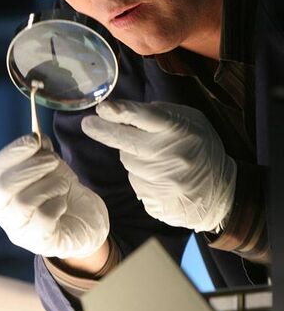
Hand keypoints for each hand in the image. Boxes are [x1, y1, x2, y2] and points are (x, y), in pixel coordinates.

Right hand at [0, 134, 108, 258]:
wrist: (85, 222)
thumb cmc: (60, 192)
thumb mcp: (51, 167)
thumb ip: (41, 153)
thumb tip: (37, 138)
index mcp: (1, 188)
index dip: (13, 152)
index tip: (34, 139)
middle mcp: (3, 211)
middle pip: (2, 187)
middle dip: (31, 167)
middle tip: (54, 160)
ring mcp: (18, 230)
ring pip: (22, 203)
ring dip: (49, 185)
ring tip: (63, 184)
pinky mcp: (39, 242)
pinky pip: (43, 219)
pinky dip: (56, 205)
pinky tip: (62, 204)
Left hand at [82, 100, 235, 232]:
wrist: (221, 194)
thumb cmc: (201, 149)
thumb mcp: (191, 121)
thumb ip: (161, 113)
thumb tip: (124, 112)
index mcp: (179, 131)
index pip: (145, 117)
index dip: (121, 112)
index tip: (102, 108)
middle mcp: (169, 157)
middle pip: (125, 142)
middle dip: (103, 131)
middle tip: (88, 124)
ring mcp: (162, 183)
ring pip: (129, 164)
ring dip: (134, 157)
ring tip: (157, 159)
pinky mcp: (156, 203)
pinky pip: (137, 184)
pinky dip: (142, 178)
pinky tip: (161, 178)